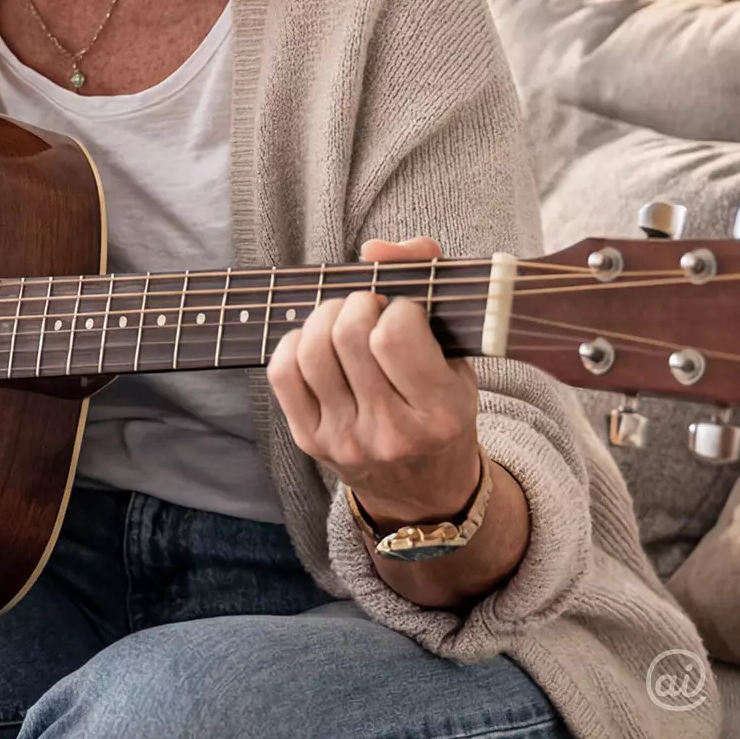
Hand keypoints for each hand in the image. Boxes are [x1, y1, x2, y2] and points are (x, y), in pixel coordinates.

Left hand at [266, 236, 482, 526]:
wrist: (424, 491)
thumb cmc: (441, 410)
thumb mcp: (456, 358)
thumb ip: (428, 286)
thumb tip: (377, 247)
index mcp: (440, 412)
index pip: (395, 335)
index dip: (397, 306)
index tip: (406, 310)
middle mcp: (391, 432)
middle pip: (348, 336)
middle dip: (356, 302)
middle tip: (369, 305)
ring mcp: (345, 439)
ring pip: (311, 350)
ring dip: (323, 316)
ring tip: (343, 317)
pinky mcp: (310, 441)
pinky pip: (282, 373)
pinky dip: (293, 343)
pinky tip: (315, 341)